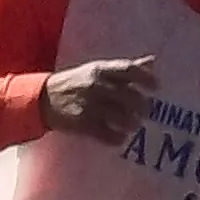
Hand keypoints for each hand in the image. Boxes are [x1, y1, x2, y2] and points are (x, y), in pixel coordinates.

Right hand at [39, 55, 158, 143]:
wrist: (43, 99)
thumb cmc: (76, 83)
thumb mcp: (97, 70)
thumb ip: (124, 68)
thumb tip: (152, 61)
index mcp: (100, 69)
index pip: (129, 70)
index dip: (146, 79)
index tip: (156, 88)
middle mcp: (95, 85)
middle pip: (130, 96)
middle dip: (143, 106)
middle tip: (145, 112)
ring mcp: (89, 105)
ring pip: (122, 117)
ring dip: (132, 123)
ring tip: (133, 125)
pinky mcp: (83, 124)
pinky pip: (108, 134)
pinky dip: (117, 138)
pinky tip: (119, 137)